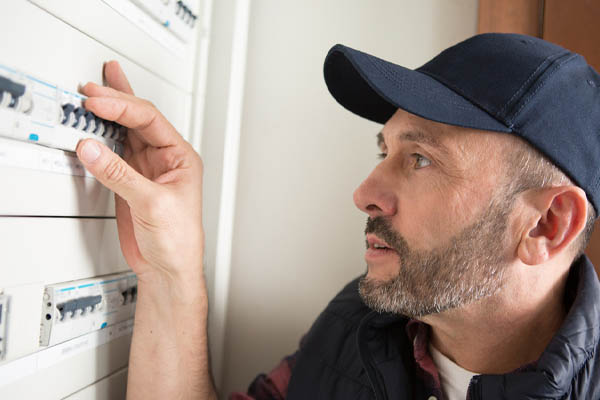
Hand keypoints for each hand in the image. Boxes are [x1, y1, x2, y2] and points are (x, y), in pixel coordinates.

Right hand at [76, 61, 203, 285]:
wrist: (169, 268)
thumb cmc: (179, 240)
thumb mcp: (152, 203)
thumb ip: (120, 174)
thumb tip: (93, 148)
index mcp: (180, 158)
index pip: (150, 120)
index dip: (123, 107)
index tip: (98, 101)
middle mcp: (164, 159)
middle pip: (138, 120)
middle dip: (116, 100)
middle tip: (91, 88)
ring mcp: (146, 169)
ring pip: (125, 132)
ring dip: (109, 114)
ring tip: (94, 92)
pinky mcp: (130, 181)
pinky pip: (112, 153)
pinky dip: (100, 139)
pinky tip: (92, 126)